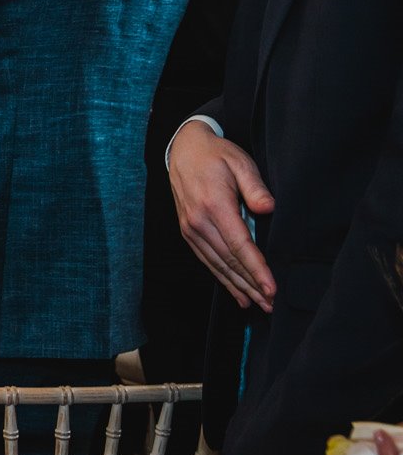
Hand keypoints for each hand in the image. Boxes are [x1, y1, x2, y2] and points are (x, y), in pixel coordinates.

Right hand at [168, 120, 275, 311]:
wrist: (184, 150)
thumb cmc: (216, 155)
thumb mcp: (240, 162)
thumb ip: (255, 187)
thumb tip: (268, 208)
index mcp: (214, 205)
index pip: (240, 245)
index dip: (257, 270)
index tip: (272, 288)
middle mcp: (198, 221)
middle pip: (229, 261)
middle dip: (252, 285)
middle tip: (272, 304)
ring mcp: (190, 228)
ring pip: (217, 265)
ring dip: (238, 286)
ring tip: (258, 304)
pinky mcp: (188, 231)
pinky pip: (207, 260)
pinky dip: (222, 278)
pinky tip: (236, 292)